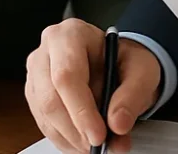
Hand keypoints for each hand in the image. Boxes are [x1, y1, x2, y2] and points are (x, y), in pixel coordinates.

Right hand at [25, 18, 162, 153]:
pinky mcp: (35, 95)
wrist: (119, 63)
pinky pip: (44, 124)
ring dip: (71, 137)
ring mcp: (37, 74)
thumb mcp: (142, 71)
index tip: (99, 135)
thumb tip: (117, 124)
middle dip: (76, 129)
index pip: (67, 75)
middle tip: (99, 145)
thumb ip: (132, 96)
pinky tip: (83, 140)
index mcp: (71, 34)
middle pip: (50, 98)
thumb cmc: (126, 60)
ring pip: (45, 115)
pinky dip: (65, 139)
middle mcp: (47, 51)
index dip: (81, 110)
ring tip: (96, 144)